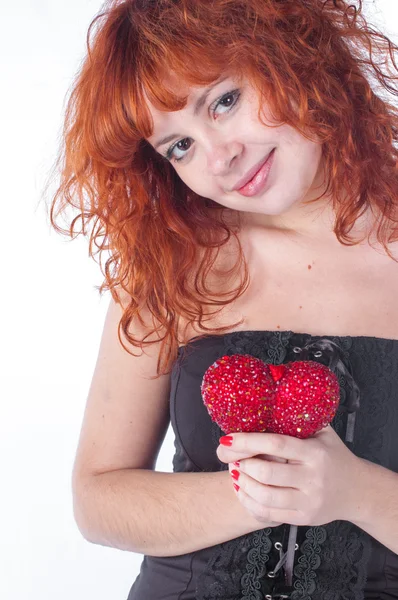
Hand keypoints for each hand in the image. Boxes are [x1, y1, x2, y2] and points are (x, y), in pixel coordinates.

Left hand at [216, 425, 365, 526]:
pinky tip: (243, 490)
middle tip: (230, 457)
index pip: (277, 444)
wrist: (357, 490)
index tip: (227, 438)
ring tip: (235, 472)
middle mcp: (313, 477)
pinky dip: (249, 502)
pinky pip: (269, 513)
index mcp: (315, 452)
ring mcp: (308, 500)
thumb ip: (301, 419)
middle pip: (267, 472)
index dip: (248, 441)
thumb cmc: (334, 456)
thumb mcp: (324, 433)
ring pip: (265, 496)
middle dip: (242, 464)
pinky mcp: (304, 518)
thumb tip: (271, 398)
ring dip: (243, 484)